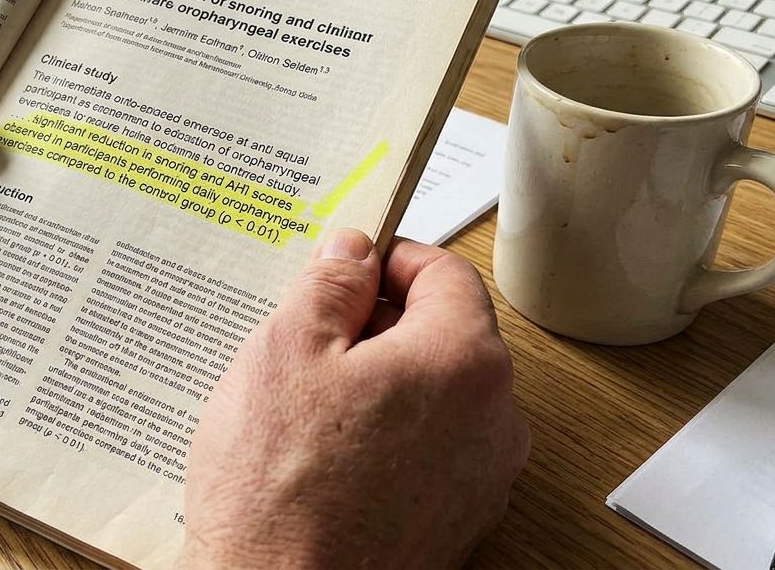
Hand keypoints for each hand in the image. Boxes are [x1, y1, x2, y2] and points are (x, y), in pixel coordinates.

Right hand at [180, 230, 528, 569]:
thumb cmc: (280, 491)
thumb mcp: (286, 350)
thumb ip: (330, 284)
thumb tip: (352, 253)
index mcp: (463, 362)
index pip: (446, 273)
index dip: (389, 260)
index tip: (348, 270)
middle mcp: (494, 421)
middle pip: (446, 335)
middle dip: (381, 325)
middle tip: (312, 339)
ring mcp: (480, 480)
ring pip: (436, 395)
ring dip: (383, 383)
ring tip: (308, 405)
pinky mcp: (455, 522)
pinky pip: (429, 450)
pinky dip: (388, 437)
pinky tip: (325, 454)